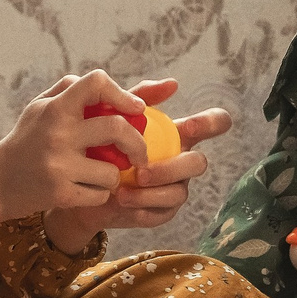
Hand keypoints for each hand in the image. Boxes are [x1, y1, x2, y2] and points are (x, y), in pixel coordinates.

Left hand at [44, 77, 233, 251]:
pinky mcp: (162, 211)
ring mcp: (175, 187)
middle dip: (172, 168)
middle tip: (141, 172)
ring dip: (151, 193)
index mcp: (179, 135)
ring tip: (122, 192)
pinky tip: (122, 203)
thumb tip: (173, 83)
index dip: (212, 123)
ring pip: (179, 193)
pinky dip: (142, 208)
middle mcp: (182, 161)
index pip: (213, 123)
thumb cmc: (105, 142)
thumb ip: (141, 96)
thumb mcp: (118, 115)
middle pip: (199, 163)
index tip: (189, 127)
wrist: (83, 182)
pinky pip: (162, 213)